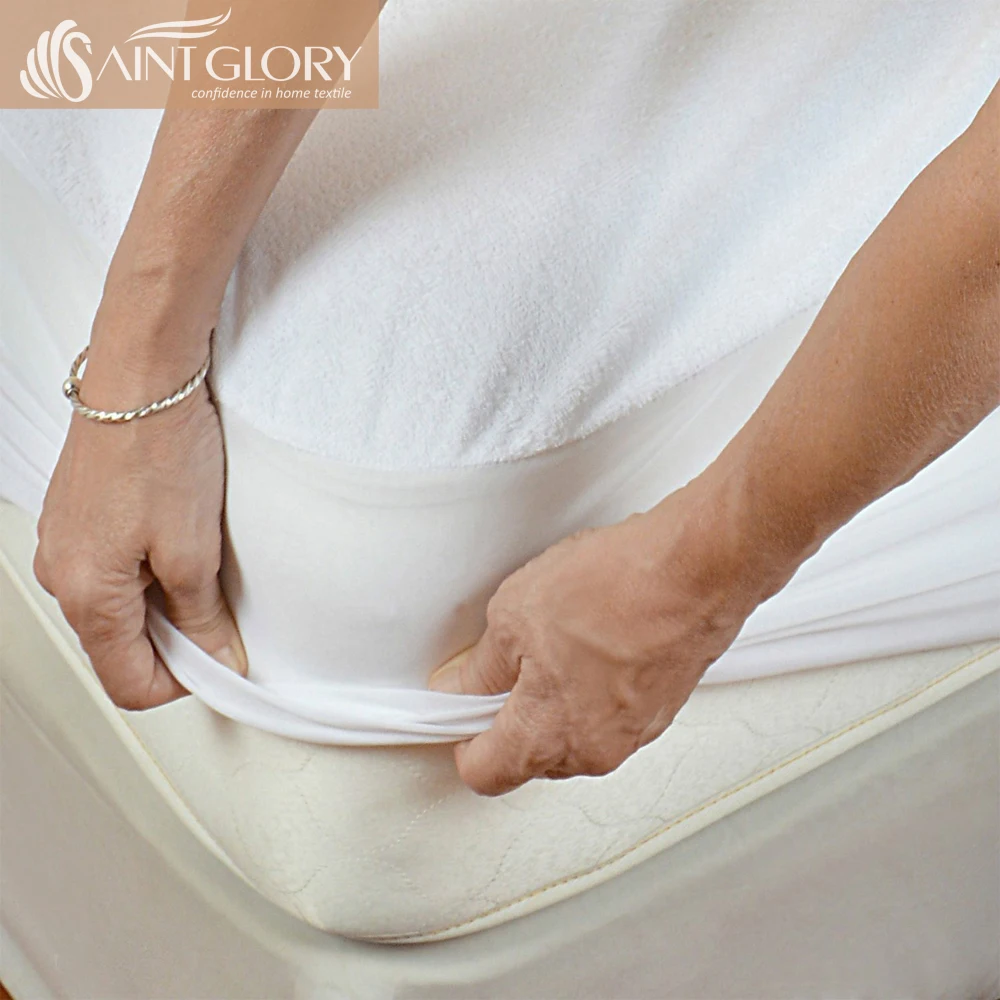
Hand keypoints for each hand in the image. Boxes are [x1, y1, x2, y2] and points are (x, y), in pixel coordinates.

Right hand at [33, 356, 246, 709]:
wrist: (141, 378)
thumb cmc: (158, 451)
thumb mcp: (194, 550)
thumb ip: (203, 618)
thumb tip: (217, 659)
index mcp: (83, 594)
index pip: (128, 682)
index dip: (181, 685)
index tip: (220, 666)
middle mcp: (61, 574)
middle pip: (119, 648)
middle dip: (174, 646)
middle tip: (221, 621)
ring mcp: (65, 544)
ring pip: (117, 609)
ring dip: (163, 607)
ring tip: (204, 572)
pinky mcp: (79, 519)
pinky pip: (112, 571)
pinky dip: (149, 574)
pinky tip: (181, 545)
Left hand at [428, 482, 786, 795]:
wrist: (698, 567)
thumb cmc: (618, 589)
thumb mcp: (514, 614)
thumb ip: (481, 665)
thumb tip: (461, 685)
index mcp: (548, 737)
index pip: (486, 773)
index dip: (463, 740)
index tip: (458, 709)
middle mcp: (594, 750)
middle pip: (532, 756)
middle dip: (511, 716)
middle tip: (506, 661)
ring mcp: (634, 733)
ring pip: (574, 732)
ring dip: (557, 698)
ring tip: (557, 637)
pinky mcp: (661, 707)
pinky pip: (610, 711)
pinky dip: (594, 686)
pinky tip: (593, 636)